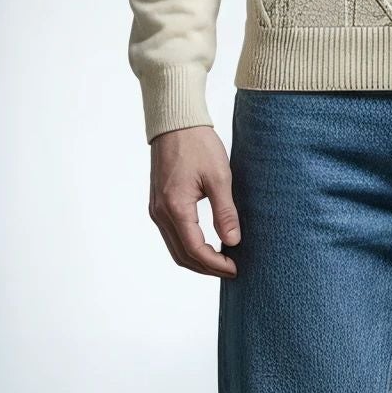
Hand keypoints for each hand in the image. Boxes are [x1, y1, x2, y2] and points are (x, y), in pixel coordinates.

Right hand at [148, 125, 241, 276]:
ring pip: (175, 248)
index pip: (195, 249)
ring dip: (197, 259)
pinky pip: (171, 235)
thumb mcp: (219, 177)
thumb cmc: (198, 144)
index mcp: (175, 207)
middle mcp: (160, 212)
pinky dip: (188, 246)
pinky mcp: (157, 204)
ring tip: (222, 261)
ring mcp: (156, 209)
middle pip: (182, 255)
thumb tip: (232, 242)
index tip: (235, 268)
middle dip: (207, 267)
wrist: (175, 123)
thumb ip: (225, 212)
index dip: (215, 264)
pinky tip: (207, 245)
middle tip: (232, 270)